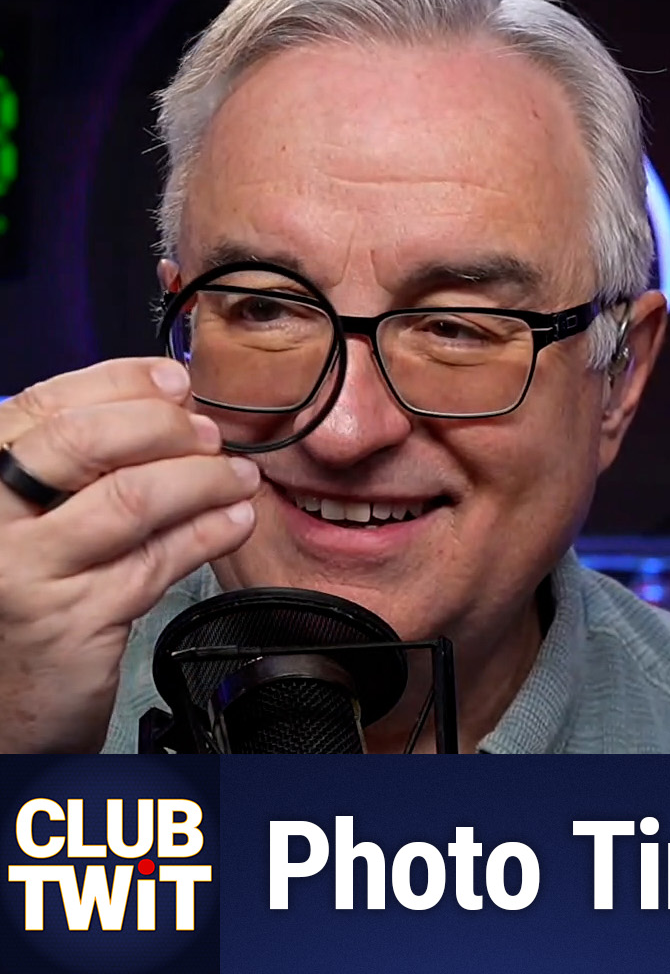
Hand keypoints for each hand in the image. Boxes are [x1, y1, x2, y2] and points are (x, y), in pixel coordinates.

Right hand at [0, 358, 260, 751]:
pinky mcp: (71, 619)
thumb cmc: (34, 590)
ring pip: (129, 499)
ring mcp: (23, 570)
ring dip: (203, 480)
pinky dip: (207, 533)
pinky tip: (235, 521)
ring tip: (238, 479)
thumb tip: (167, 402)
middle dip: (165, 428)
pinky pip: (156, 561)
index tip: (176, 383)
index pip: (45, 406)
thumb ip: (82, 461)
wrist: (11, 694)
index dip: (120, 383)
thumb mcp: (38, 515)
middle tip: (211, 436)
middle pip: (84, 441)